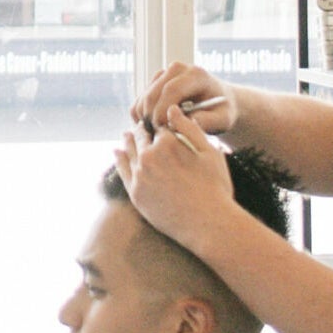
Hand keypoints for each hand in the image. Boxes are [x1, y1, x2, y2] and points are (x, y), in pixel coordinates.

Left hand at [116, 106, 238, 252]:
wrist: (208, 224)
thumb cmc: (215, 187)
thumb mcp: (210, 152)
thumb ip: (189, 128)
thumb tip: (172, 108)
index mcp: (168, 143)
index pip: (159, 127)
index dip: (161, 124)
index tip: (158, 122)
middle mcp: (149, 156)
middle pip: (141, 137)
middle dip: (141, 130)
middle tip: (139, 126)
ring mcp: (140, 175)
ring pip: (129, 151)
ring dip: (128, 141)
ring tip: (126, 135)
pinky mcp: (135, 193)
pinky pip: (123, 171)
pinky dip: (119, 159)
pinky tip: (117, 152)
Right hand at [133, 61, 236, 138]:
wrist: (219, 102)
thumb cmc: (222, 111)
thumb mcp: (223, 119)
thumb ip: (208, 121)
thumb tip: (187, 121)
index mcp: (196, 75)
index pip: (171, 90)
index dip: (163, 111)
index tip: (162, 130)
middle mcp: (177, 69)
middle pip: (152, 94)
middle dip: (151, 118)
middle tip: (158, 137)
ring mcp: (163, 74)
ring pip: (142, 99)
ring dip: (145, 120)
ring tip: (160, 134)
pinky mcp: (154, 83)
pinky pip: (138, 103)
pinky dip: (141, 118)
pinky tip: (155, 129)